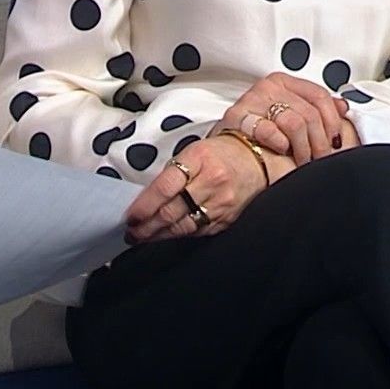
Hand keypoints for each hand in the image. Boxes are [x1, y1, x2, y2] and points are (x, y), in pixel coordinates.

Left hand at [124, 135, 296, 243]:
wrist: (259, 159)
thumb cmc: (223, 152)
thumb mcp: (195, 151)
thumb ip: (172, 172)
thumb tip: (146, 197)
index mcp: (200, 158)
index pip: (165, 186)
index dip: (144, 205)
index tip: (130, 216)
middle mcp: (212, 182)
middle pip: (171, 211)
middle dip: (146, 226)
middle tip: (131, 232)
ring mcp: (221, 203)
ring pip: (183, 226)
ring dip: (159, 234)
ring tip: (143, 237)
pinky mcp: (227, 219)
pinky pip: (198, 231)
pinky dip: (179, 235)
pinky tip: (167, 235)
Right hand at [220, 73, 352, 165]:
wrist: (223, 149)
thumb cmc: (257, 130)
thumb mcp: (289, 112)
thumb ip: (316, 107)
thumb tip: (342, 106)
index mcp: (283, 82)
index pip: (319, 95)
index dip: (332, 121)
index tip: (335, 139)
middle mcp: (268, 88)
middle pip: (310, 113)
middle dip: (320, 142)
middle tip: (320, 158)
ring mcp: (252, 101)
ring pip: (295, 123)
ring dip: (303, 149)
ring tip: (302, 161)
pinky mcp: (237, 118)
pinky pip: (268, 130)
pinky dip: (280, 143)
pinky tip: (282, 150)